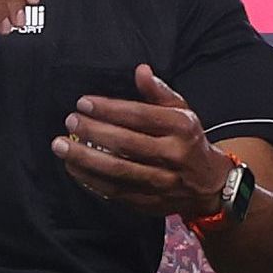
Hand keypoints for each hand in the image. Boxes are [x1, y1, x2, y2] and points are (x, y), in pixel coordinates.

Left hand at [55, 65, 234, 217]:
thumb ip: (159, 92)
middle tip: (70, 121)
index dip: (109, 109)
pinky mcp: (149, 201)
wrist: (210, 186)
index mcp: (181, 128)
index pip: (140, 116)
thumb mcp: (182, 112)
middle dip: (93, 131)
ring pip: (117, 170)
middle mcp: (173, 155)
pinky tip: (73, 167)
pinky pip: (115, 191)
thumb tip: (140, 70)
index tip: (84, 103)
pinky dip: (90, 180)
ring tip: (61, 146)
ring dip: (85, 158)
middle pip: (126, 143)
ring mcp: (161, 182)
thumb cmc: (189, 141)